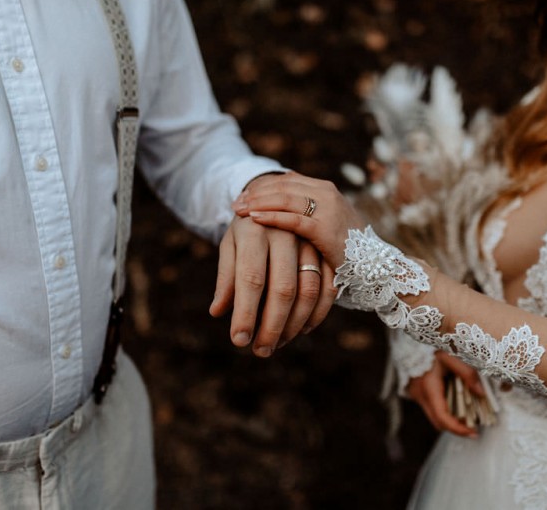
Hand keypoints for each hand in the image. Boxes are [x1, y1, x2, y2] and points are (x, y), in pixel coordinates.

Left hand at [210, 177, 335, 356]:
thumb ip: (226, 278)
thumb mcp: (231, 245)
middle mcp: (285, 234)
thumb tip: (218, 312)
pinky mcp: (327, 248)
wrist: (276, 193)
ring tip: (277, 344)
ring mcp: (310, 240)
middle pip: (283, 289)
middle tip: (260, 351)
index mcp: (254, 231)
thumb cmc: (246, 227)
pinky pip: (328, 286)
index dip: (246, 313)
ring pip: (309, 290)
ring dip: (294, 324)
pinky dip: (318, 313)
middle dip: (272, 326)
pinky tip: (303, 330)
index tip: (239, 341)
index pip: (250, 280)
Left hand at [231, 172, 364, 269]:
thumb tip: (276, 209)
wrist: (374, 266)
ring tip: (240, 209)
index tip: (243, 196)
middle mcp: (326, 193)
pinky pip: (293, 219)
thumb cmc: (344, 249)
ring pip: (285, 198)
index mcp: (324, 190)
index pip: (287, 181)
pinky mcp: (326, 227)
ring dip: (259, 202)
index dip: (262, 186)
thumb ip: (305, 213)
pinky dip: (272, 217)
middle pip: (282, 186)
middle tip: (235, 203)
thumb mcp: (324, 224)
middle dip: (256, 193)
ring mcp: (328, 208)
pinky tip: (255, 219)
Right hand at [408, 351, 484, 438]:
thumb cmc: (432, 347)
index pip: (443, 418)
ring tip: (468, 415)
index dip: (458, 429)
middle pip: (438, 422)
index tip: (474, 433)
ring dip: (451, 419)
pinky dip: (444, 410)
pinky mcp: (416, 393)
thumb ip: (467, 374)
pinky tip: (456, 402)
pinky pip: (431, 408)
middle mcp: (420, 395)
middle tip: (474, 427)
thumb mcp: (452, 356)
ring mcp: (416, 395)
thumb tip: (481, 394)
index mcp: (429, 388)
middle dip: (457, 427)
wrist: (411, 340)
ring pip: (434, 416)